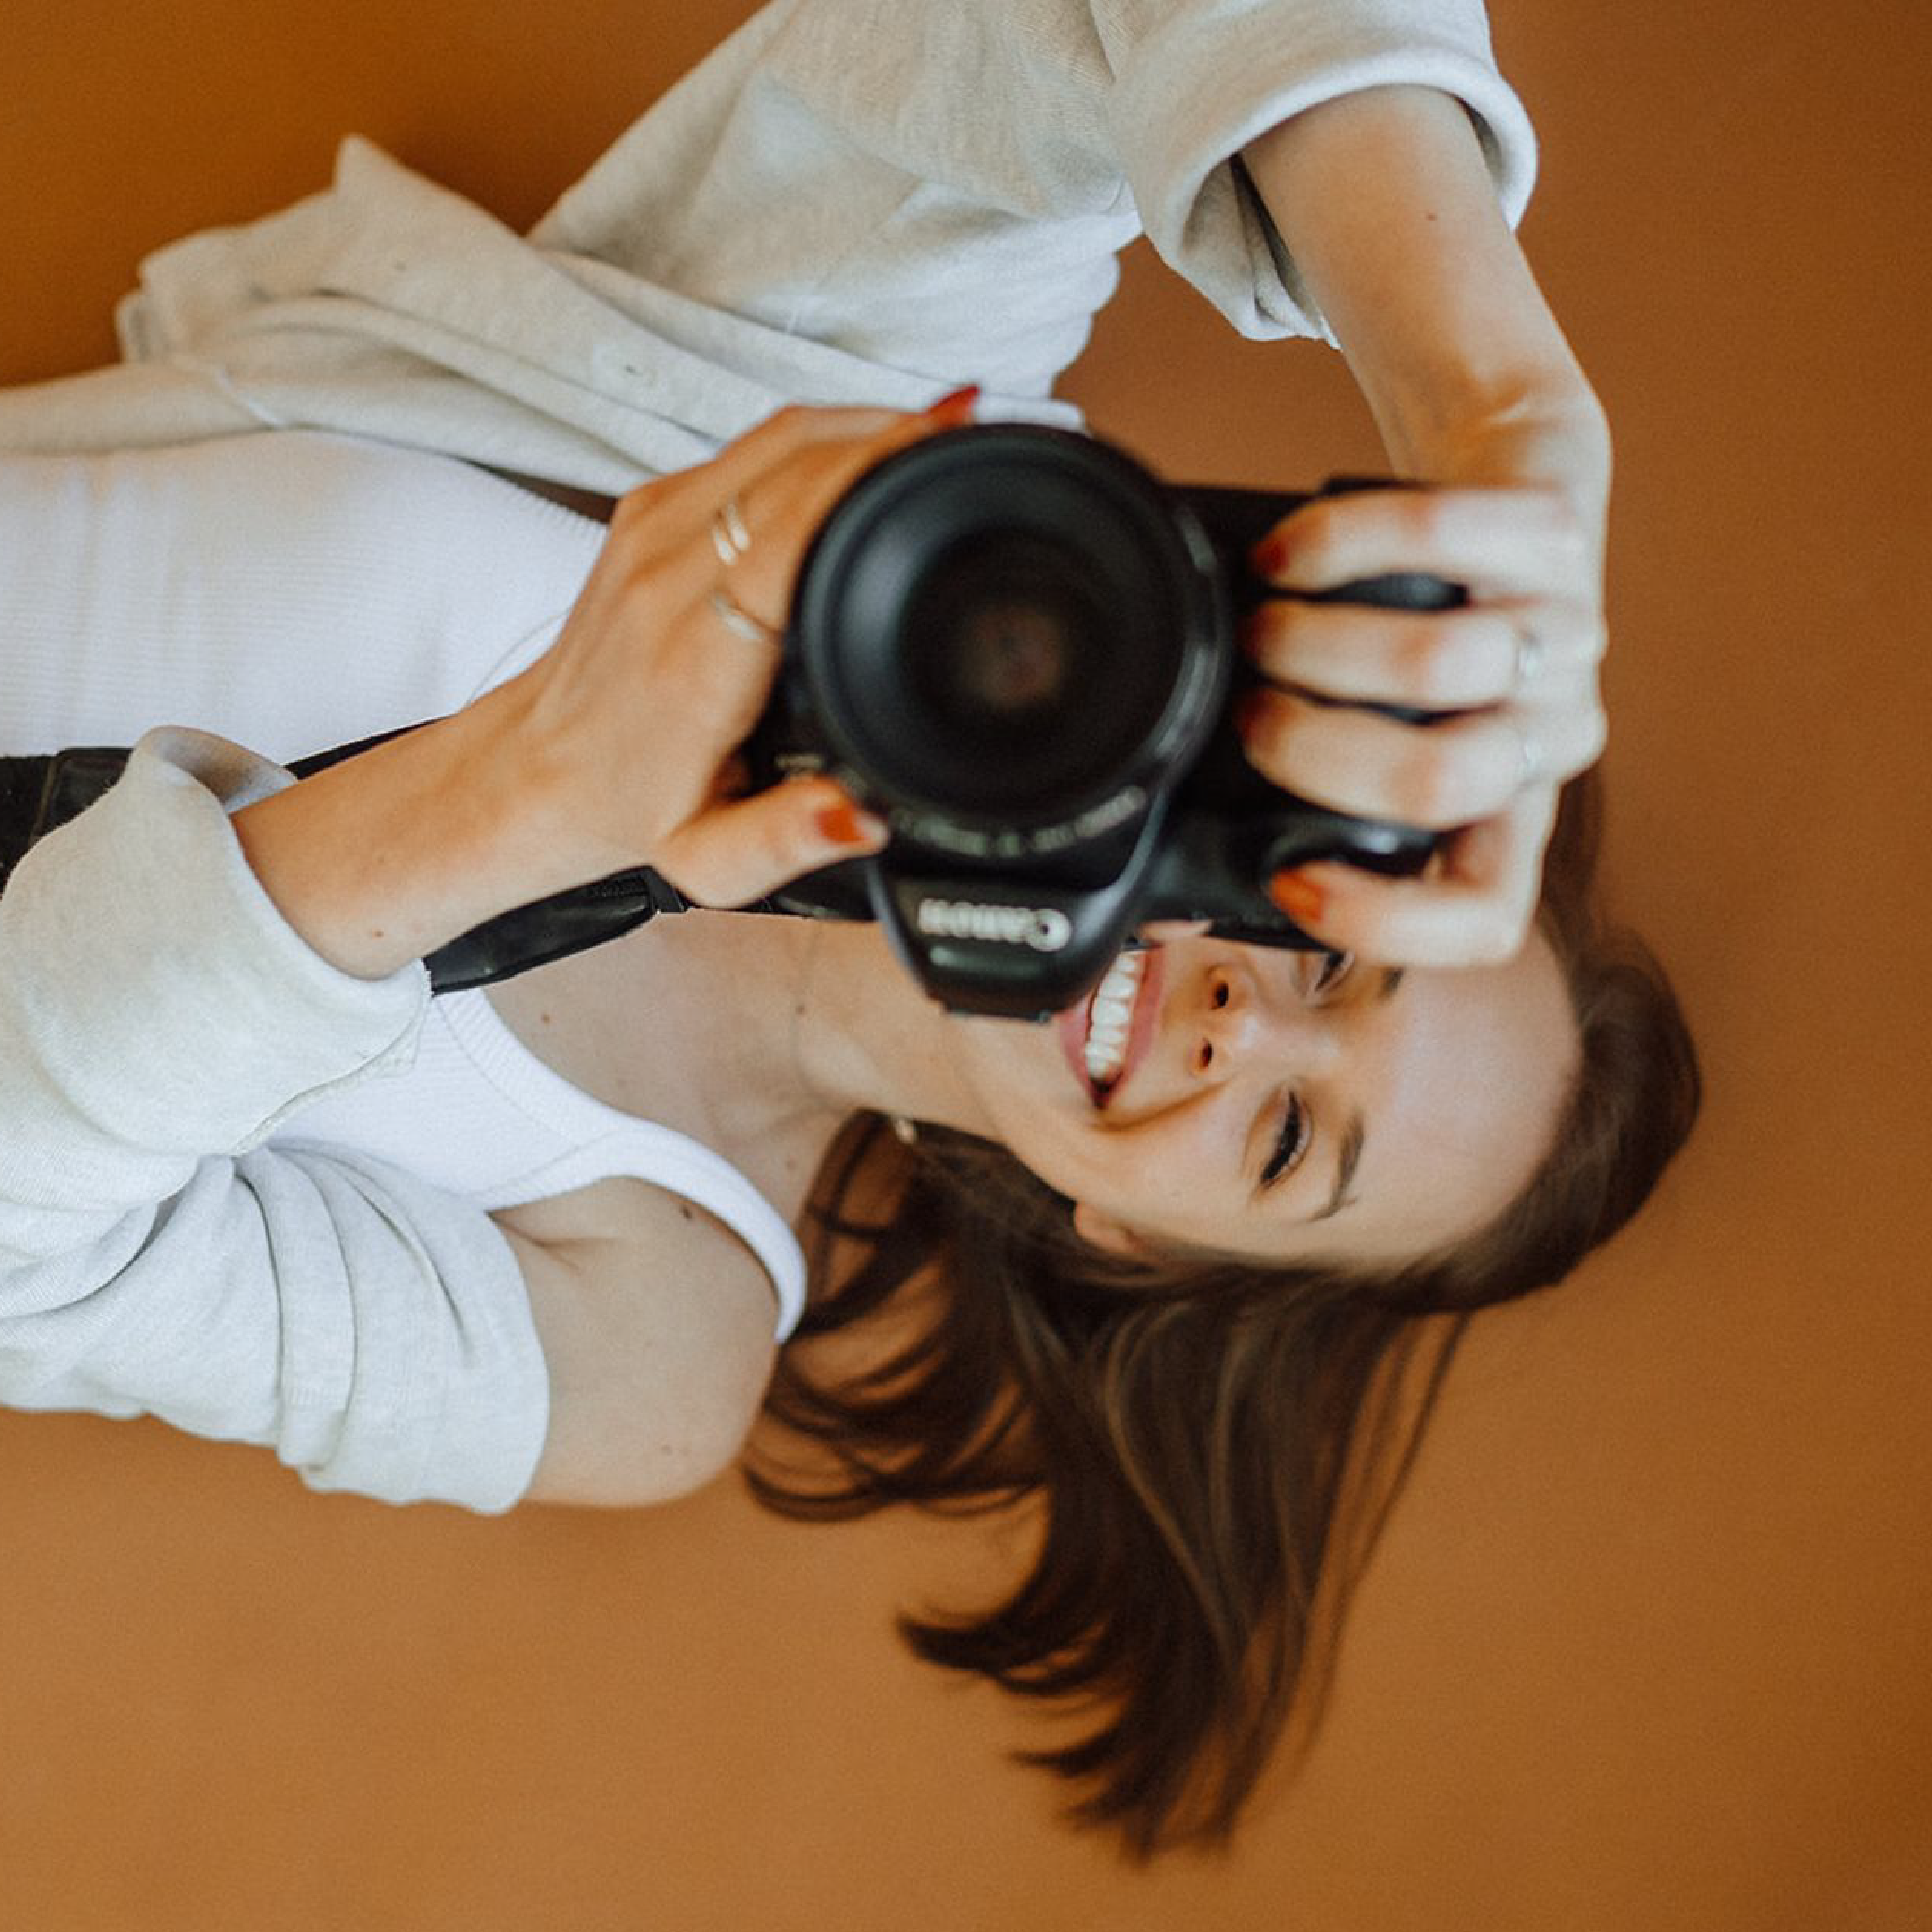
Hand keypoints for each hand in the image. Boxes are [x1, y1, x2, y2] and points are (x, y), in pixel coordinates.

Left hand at [498, 396, 975, 906]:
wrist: (538, 770)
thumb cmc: (626, 802)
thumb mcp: (707, 859)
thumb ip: (786, 843)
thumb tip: (860, 819)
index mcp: (693, 655)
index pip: (786, 533)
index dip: (866, 481)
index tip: (936, 456)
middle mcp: (666, 577)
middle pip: (792, 463)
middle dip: (888, 438)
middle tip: (966, 439)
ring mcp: (652, 530)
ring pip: (774, 438)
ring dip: (860, 425)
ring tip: (934, 433)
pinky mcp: (648, 509)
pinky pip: (751, 446)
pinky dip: (820, 437)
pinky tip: (868, 447)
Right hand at [1238, 476, 1607, 966]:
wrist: (1514, 479)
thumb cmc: (1418, 632)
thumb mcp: (1378, 735)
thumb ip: (1299, 816)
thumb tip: (1171, 916)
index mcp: (1509, 813)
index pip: (1485, 914)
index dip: (1385, 921)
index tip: (1285, 880)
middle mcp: (1549, 736)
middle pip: (1441, 782)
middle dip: (1311, 752)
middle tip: (1248, 714)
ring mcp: (1563, 634)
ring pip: (1436, 665)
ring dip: (1309, 649)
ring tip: (1254, 631)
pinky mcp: (1554, 531)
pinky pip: (1435, 539)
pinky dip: (1331, 547)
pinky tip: (1279, 558)